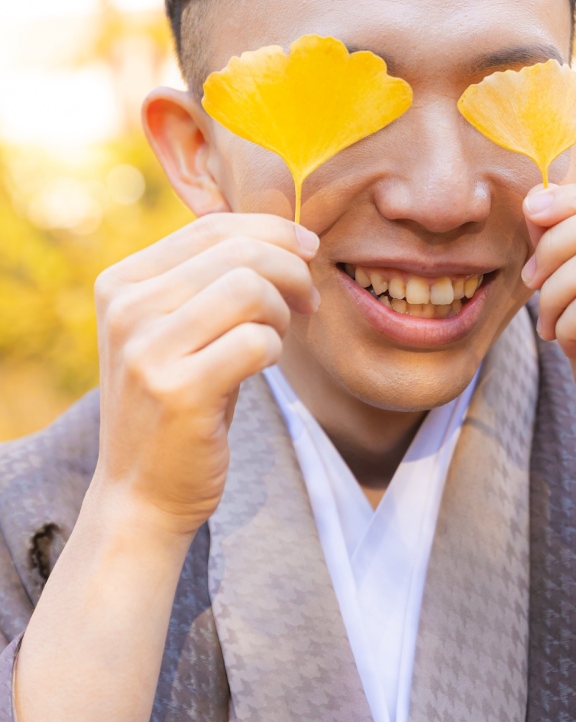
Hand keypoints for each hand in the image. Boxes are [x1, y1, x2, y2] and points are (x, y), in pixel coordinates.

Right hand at [92, 213, 318, 535]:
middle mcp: (126, 309)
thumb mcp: (178, 328)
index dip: (273, 233)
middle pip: (238, 252)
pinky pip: (257, 341)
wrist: (141, 495)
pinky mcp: (178, 392)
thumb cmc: (179, 402)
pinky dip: (277, 350)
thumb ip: (212, 276)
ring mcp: (146, 351)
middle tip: (308, 302)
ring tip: (279, 337)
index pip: (212, 227)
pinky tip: (264, 367)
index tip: (307, 255)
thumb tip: (291, 231)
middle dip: (291, 270)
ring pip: (250, 289)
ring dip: (284, 311)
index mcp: (121, 282)